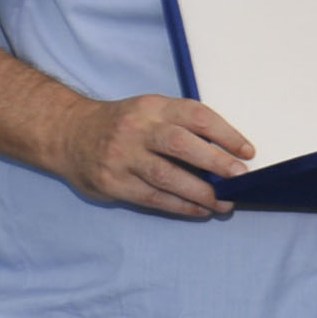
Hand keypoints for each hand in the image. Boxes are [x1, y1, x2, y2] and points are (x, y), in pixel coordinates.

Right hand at [59, 93, 253, 218]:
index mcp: (153, 107)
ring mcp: (123, 157)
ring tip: (224, 203)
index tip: (247, 151)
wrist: (69, 133)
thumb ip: (180, 126)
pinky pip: (152, 197)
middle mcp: (137, 129)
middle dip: (216, 162)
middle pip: (181, 144)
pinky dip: (180, 206)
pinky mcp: (113, 183)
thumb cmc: (122, 123)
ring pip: (167, 176)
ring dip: (200, 192)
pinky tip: (199, 210)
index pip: (195, 115)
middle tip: (240, 177)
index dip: (225, 133)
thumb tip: (225, 154)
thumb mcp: (149, 111)